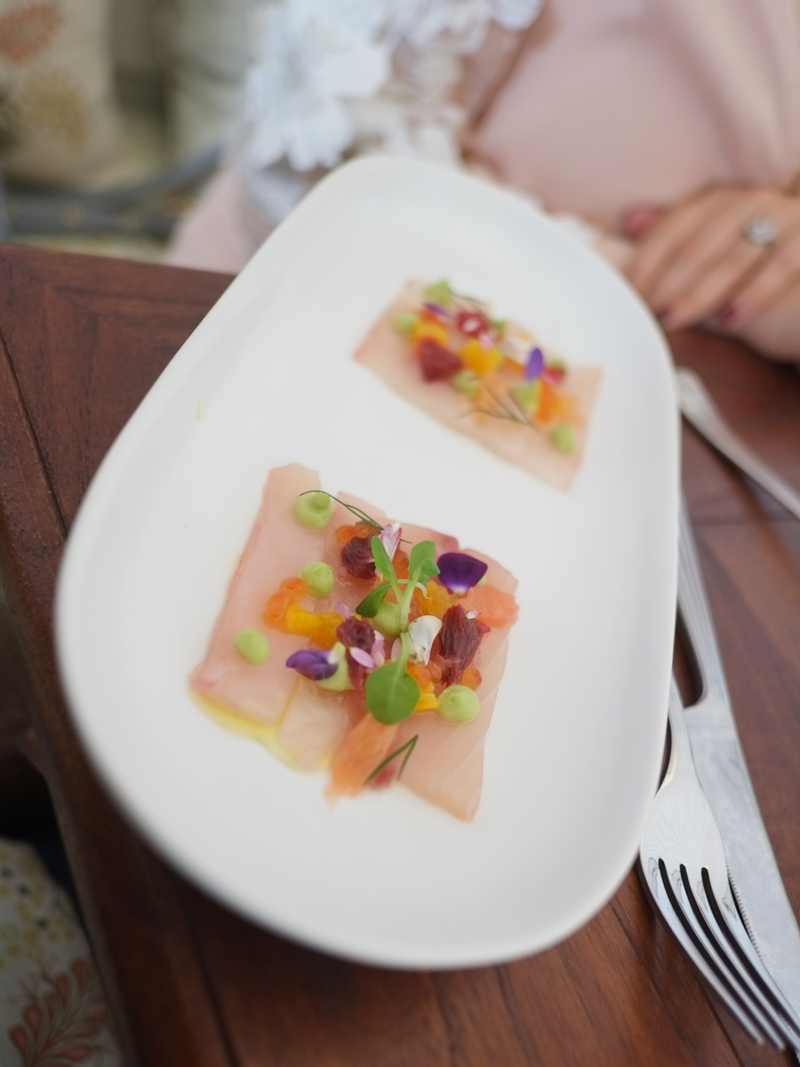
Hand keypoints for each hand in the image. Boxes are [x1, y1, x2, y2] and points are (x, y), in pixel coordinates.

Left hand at [622, 186, 799, 356]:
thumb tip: (630, 220)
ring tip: (674, 320)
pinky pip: (783, 263)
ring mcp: (788, 215)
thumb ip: (676, 241)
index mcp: (722, 201)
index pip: (673, 229)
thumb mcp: (712, 259)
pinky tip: (731, 319)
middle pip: (701, 242)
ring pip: (737, 254)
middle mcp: (754, 200)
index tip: (627, 296)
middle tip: (646, 314)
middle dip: (668, 283)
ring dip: (701, 292)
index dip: (645, 264)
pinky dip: (754, 293)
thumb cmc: (755, 275)